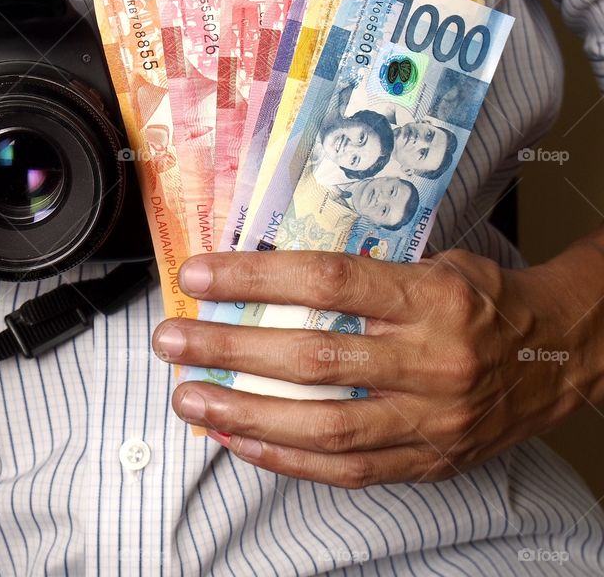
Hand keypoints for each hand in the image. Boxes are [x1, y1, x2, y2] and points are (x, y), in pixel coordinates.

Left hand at [153, 247, 603, 487]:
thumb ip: (364, 272)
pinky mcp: (428, 460)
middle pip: (311, 357)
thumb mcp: (435, 262)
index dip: (255, 279)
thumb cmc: (485, 302)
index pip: (327, 282)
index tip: (200, 276)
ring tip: (189, 397)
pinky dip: (285, 458)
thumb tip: (271, 274)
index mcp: (432, 297)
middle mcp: (431, 360)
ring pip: (321, 426)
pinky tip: (238, 441)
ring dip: (243, 413)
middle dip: (229, 349)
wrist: (559, 354)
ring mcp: (430, 419)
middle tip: (173, 340)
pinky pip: (346, 470)